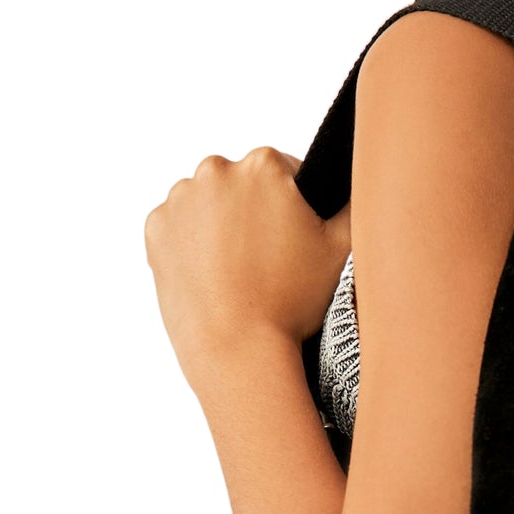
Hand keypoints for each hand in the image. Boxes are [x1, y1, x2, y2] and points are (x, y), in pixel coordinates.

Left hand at [144, 147, 351, 378]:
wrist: (238, 348)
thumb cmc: (292, 302)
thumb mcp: (343, 250)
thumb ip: (354, 205)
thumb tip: (358, 185)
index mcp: (264, 165)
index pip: (286, 170)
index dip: (295, 205)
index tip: (294, 238)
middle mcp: (216, 170)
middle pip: (243, 183)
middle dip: (255, 211)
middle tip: (269, 260)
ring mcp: (180, 199)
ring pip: (208, 203)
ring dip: (222, 225)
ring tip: (240, 270)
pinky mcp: (156, 228)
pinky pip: (178, 227)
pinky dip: (192, 245)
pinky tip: (214, 275)